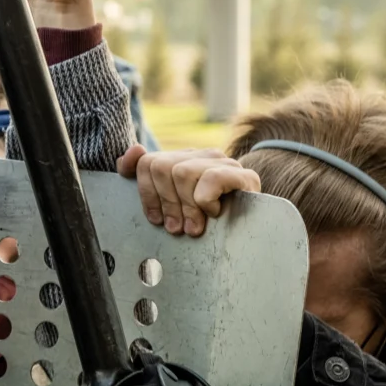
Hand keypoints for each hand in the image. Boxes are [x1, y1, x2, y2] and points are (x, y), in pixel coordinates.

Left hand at [117, 146, 260, 236]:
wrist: (251, 236)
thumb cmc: (206, 224)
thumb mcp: (171, 205)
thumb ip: (146, 176)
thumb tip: (134, 149)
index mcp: (182, 159)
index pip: (148, 162)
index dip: (147, 193)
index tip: (155, 219)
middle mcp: (201, 155)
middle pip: (161, 167)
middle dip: (166, 203)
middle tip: (175, 228)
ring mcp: (223, 162)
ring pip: (182, 173)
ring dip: (186, 207)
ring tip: (194, 227)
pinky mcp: (244, 175)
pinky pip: (211, 178)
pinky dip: (206, 200)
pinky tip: (214, 213)